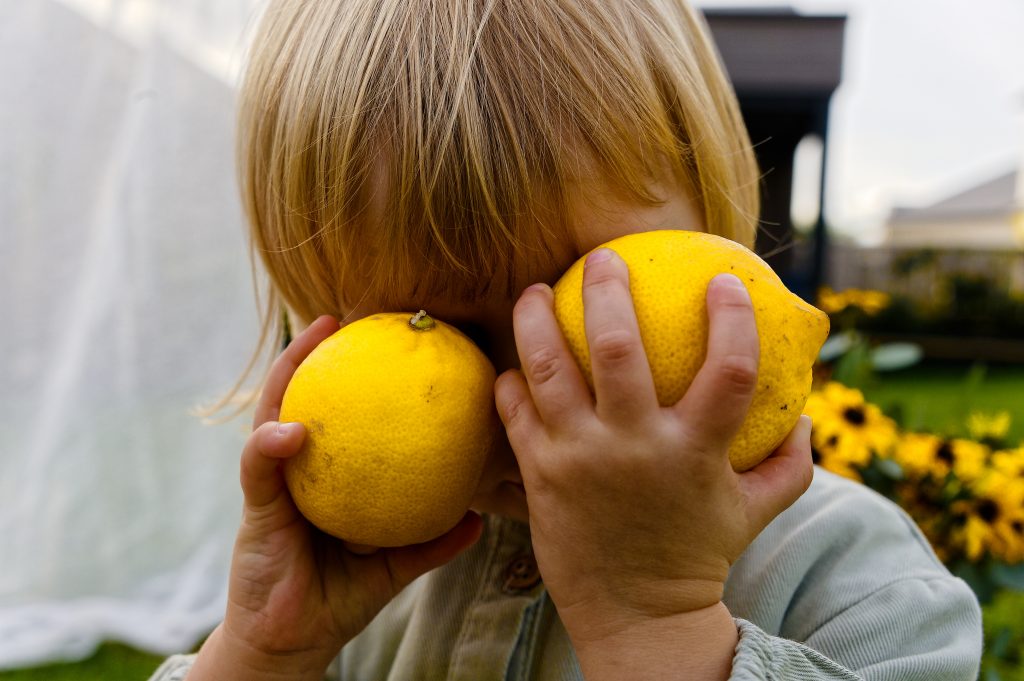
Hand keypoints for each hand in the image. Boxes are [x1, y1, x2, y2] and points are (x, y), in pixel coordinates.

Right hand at [189, 316, 482, 680]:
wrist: (293, 642)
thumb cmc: (338, 597)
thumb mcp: (394, 564)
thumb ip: (431, 540)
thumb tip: (480, 517)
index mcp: (326, 478)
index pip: (339, 416)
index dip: (352, 378)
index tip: (381, 340)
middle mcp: (296, 472)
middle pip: (301, 399)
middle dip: (314, 354)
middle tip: (341, 317)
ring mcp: (272, 486)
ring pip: (271, 415)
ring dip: (287, 374)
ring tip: (311, 339)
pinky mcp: (254, 509)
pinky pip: (259, 468)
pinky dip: (270, 447)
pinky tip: (290, 431)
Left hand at [494, 249, 811, 676]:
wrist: (637, 617)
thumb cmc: (698, 555)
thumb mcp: (756, 512)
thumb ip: (790, 464)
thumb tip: (810, 416)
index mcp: (695, 451)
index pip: (730, 370)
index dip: (733, 318)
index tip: (725, 279)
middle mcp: (635, 447)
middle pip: (617, 348)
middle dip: (608, 289)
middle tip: (602, 258)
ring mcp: (580, 459)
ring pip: (549, 369)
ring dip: (536, 319)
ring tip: (535, 290)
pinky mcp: (540, 475)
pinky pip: (516, 412)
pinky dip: (512, 382)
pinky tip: (515, 364)